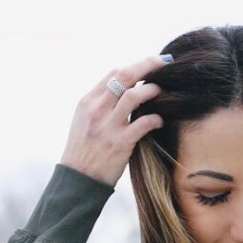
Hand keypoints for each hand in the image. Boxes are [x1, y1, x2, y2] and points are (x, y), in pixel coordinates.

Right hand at [59, 55, 168, 187]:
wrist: (77, 180)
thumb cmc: (84, 151)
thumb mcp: (84, 122)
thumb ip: (101, 105)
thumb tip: (123, 92)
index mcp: (88, 102)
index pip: (113, 73)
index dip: (135, 66)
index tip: (151, 64)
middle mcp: (97, 109)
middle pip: (125, 76)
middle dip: (147, 65)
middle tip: (165, 62)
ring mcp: (108, 126)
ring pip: (133, 96)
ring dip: (152, 90)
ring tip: (163, 92)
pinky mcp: (119, 143)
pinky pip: (143, 123)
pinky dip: (155, 119)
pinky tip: (160, 121)